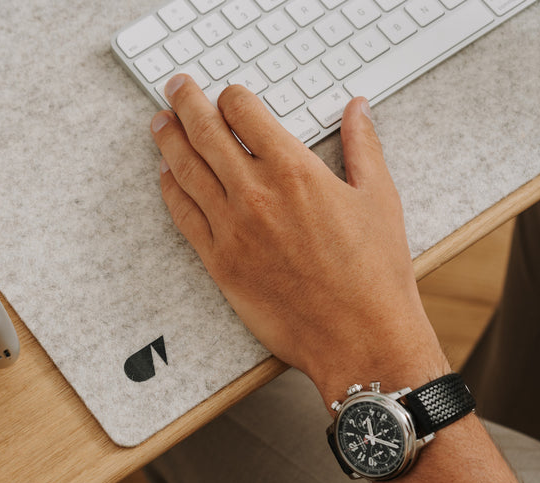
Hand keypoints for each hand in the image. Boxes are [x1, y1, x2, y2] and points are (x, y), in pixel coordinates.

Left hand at [151, 74, 448, 405]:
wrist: (358, 336)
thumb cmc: (374, 273)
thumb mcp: (379, 197)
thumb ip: (362, 146)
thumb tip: (356, 109)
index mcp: (294, 171)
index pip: (244, 112)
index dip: (231, 96)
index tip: (228, 94)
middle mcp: (255, 194)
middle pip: (205, 133)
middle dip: (186, 103)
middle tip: (176, 89)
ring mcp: (231, 229)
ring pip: (185, 171)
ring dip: (168, 142)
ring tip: (159, 124)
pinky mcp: (219, 263)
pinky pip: (183, 217)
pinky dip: (170, 191)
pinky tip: (166, 178)